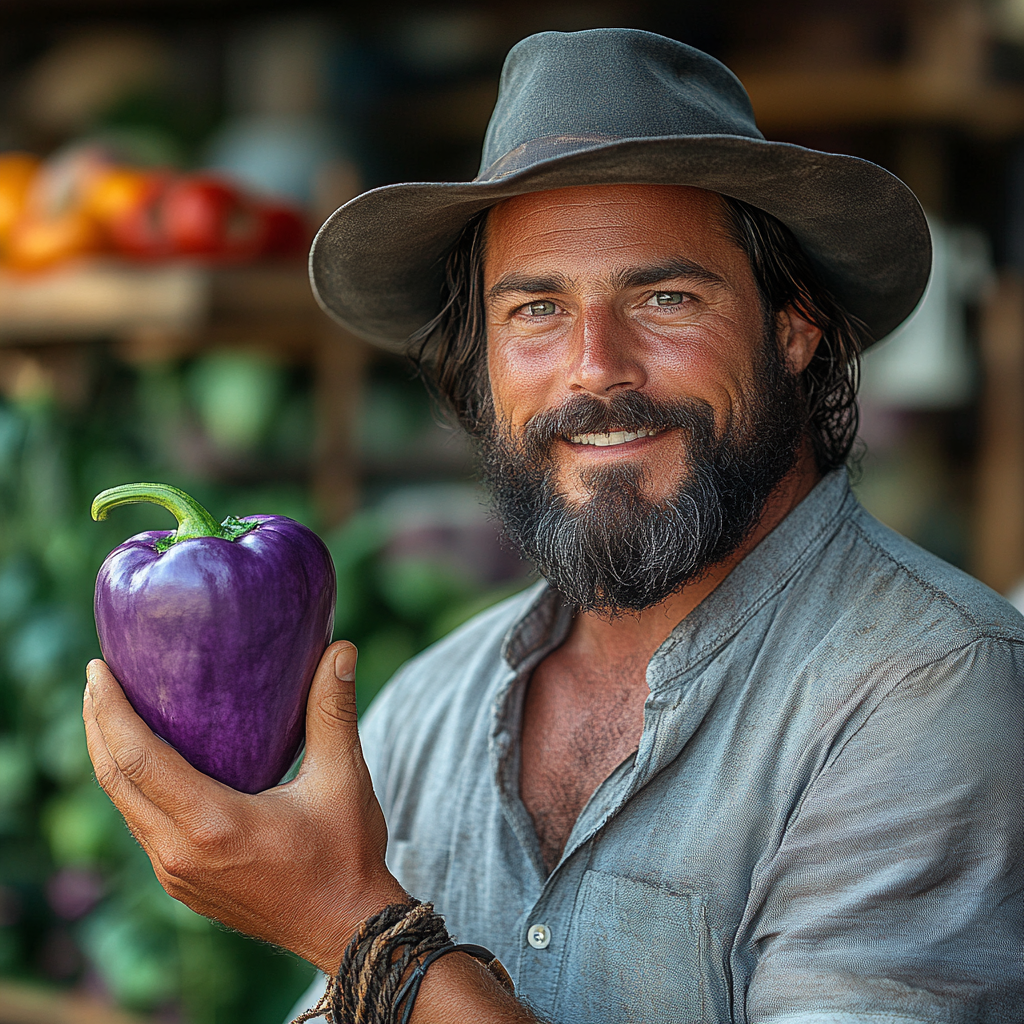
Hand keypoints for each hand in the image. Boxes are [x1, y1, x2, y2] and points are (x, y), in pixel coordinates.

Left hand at [83, 641, 408, 971]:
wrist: (344, 929)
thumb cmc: (346, 855)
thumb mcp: (344, 778)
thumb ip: (334, 711)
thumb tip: (340, 648)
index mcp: (213, 824)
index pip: (138, 759)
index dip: (110, 711)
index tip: (99, 669)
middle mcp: (181, 853)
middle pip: (115, 780)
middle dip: (98, 724)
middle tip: (97, 676)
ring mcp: (176, 874)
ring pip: (123, 806)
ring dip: (110, 756)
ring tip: (111, 712)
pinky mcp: (182, 883)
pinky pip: (141, 827)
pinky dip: (132, 787)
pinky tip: (145, 763)